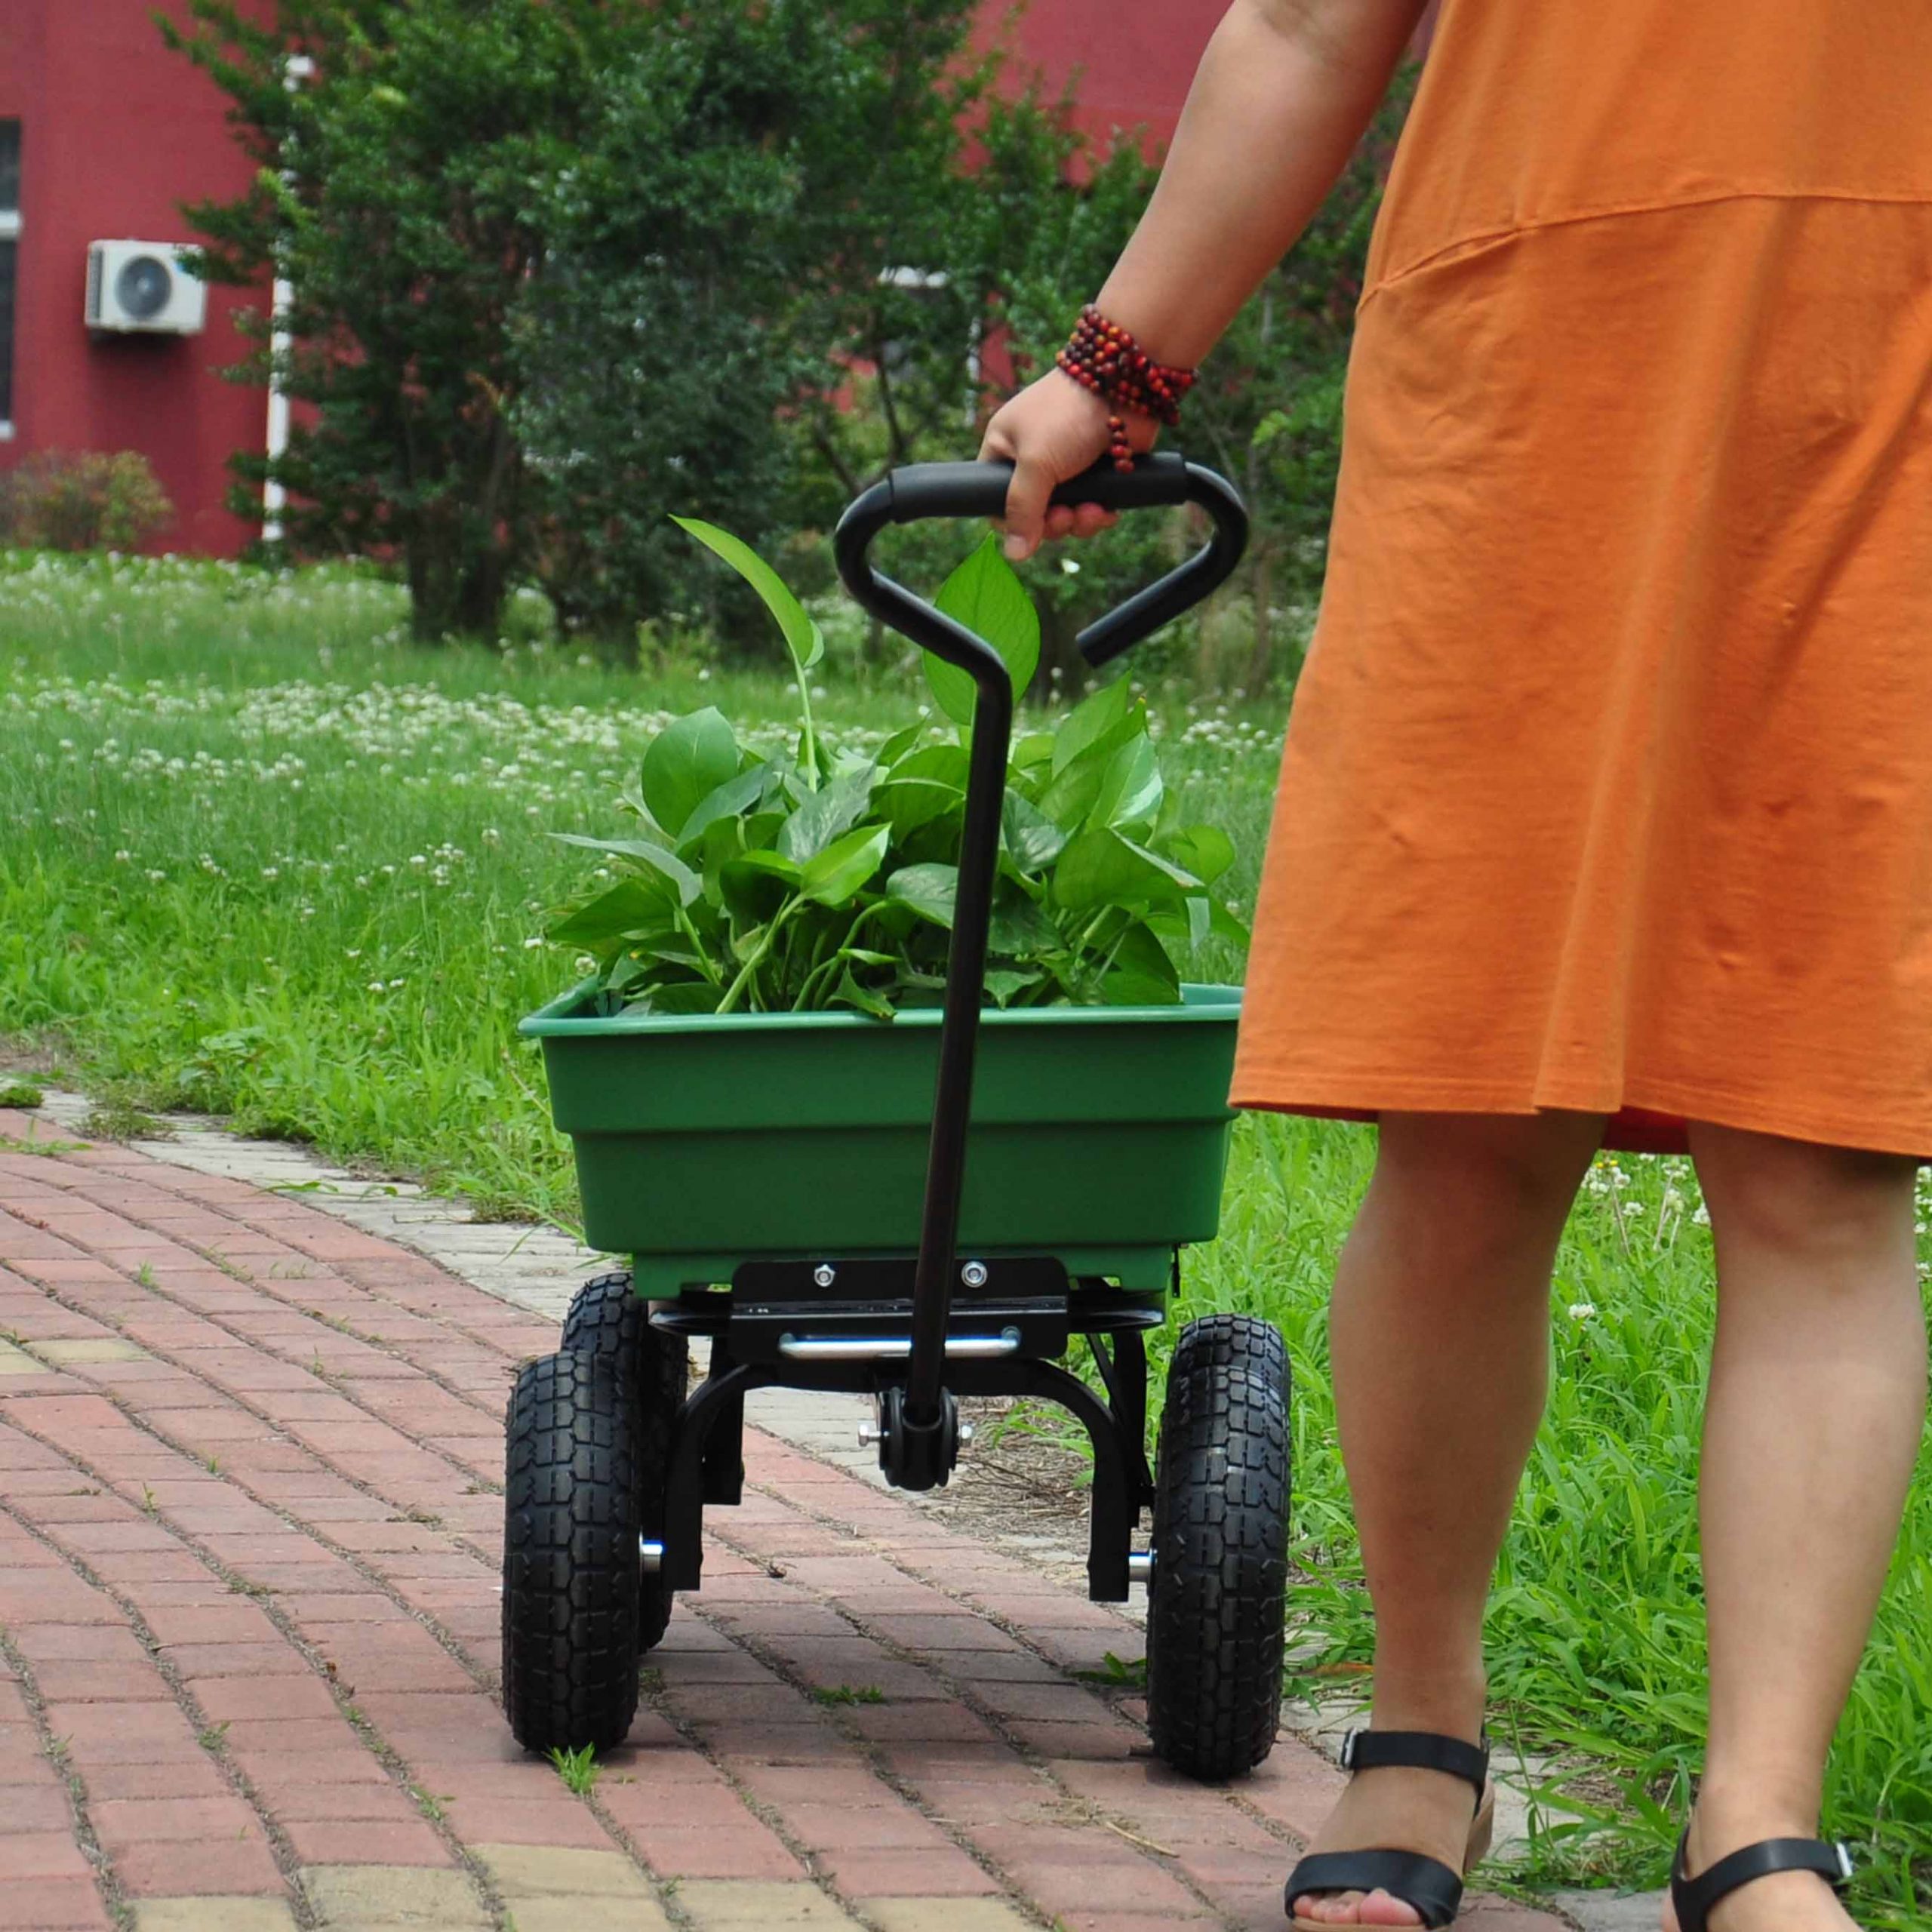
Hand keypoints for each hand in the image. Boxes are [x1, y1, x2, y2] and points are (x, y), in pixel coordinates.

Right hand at [977, 369, 1161, 562]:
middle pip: (1034, 516)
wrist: (1124, 385)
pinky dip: (1098, 515)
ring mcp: (1066, 468)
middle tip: (1067, 515)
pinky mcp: (1096, 473)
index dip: (1013, 522)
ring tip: (1092, 511)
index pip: (997, 501)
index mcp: (1005, 450)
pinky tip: (1107, 510)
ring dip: (1079, 522)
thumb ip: (1022, 509)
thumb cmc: (1067, 413)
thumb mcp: (1035, 462)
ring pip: (1065, 516)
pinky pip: (1091, 509)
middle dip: (1054, 524)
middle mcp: (1033, 460)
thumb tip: (1013, 554)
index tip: (1032, 528)